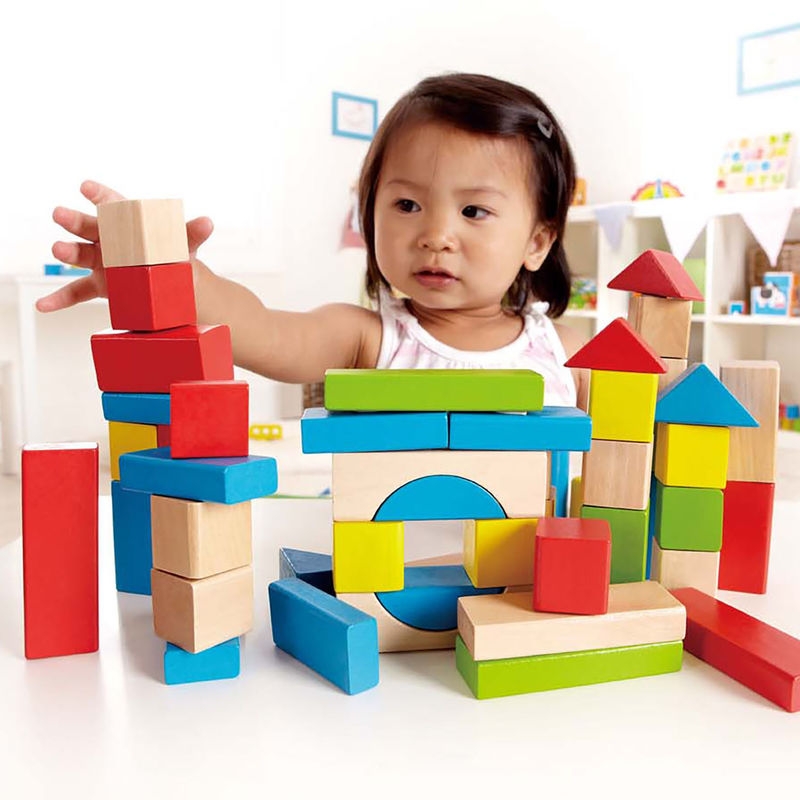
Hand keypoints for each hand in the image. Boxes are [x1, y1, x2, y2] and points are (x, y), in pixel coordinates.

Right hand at [36, 180, 213, 312]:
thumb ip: (191, 233)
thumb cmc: (174, 258)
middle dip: (74, 220)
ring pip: (80, 255)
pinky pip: (76, 293)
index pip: (112, 205)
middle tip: (60, 214)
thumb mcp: (184, 246)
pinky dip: (60, 299)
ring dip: (67, 252)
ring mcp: (102, 263)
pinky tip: (44, 305)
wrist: (174, 288)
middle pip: (89, 227)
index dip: (100, 195)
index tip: (87, 187)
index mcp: (129, 225)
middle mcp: (110, 241)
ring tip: (58, 250)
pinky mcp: (100, 287)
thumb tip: (208, 222)